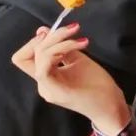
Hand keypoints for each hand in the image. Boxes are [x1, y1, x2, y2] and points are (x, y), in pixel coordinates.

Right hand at [11, 25, 130, 135]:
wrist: (111, 107)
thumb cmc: (97, 85)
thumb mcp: (77, 59)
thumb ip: (60, 47)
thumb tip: (42, 30)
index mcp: (45, 78)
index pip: (24, 58)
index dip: (32, 42)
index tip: (50, 31)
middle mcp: (42, 85)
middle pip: (27, 56)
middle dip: (51, 36)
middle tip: (74, 29)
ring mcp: (47, 89)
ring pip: (39, 58)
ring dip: (59, 41)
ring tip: (81, 40)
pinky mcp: (56, 92)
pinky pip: (44, 69)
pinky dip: (59, 50)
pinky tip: (77, 46)